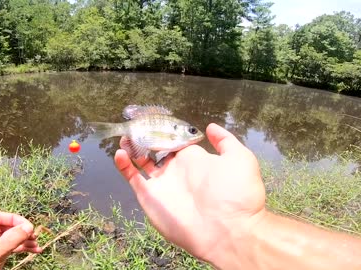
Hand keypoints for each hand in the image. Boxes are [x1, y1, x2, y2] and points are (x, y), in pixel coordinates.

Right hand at [114, 123, 266, 267]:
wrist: (228, 230)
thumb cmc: (237, 193)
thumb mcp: (240, 158)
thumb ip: (225, 141)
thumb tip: (210, 127)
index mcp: (195, 159)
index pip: (176, 140)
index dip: (166, 129)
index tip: (156, 117)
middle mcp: (176, 170)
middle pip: (156, 149)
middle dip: (145, 136)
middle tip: (135, 124)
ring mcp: (162, 183)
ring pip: (141, 161)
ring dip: (132, 147)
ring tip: (125, 134)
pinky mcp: (149, 196)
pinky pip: (133, 178)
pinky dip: (124, 165)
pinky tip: (120, 152)